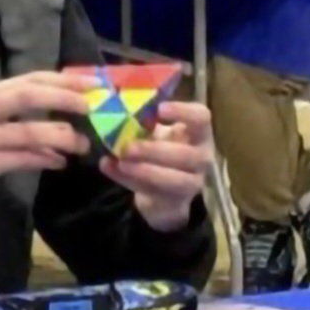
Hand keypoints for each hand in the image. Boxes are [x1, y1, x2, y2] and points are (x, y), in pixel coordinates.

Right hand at [0, 71, 94, 209]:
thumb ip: (14, 122)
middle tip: (94, 104)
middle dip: (65, 97)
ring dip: (61, 136)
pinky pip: (19, 159)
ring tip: (82, 144)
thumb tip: (56, 129)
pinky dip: (43, 160)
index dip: (64, 79)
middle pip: (31, 94)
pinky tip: (59, 163)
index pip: (30, 79)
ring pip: (29, 129)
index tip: (93, 81)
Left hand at [99, 101, 213, 231]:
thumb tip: (107, 107)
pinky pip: (156, 193)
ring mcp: (192, 182)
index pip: (202, 118)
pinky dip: (130, 181)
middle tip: (129, 147)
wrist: (164, 189)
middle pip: (187, 154)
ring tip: (121, 162)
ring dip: (145, 171)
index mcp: (198, 133)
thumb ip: (138, 122)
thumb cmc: (160, 149)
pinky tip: (111, 168)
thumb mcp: (153, 133)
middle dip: (155, 151)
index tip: (159, 109)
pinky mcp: (177, 201)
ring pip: (175, 180)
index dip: (184, 112)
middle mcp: (201, 157)